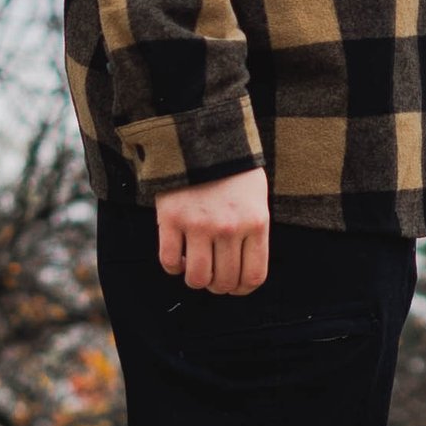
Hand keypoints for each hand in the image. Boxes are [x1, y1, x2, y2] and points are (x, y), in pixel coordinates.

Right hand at [156, 168, 269, 293]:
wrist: (202, 137)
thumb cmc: (233, 171)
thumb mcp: (256, 199)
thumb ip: (253, 232)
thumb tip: (243, 270)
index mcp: (256, 223)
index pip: (253, 276)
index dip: (241, 289)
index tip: (234, 286)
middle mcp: (229, 228)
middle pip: (224, 281)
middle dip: (218, 286)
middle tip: (213, 276)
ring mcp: (199, 225)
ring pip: (197, 278)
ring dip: (195, 280)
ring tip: (195, 267)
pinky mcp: (172, 219)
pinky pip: (169, 261)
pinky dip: (172, 266)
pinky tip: (177, 256)